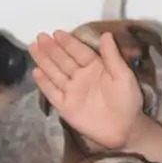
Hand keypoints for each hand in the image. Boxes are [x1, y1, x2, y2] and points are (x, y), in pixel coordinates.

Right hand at [29, 29, 142, 149]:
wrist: (124, 129)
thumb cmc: (127, 101)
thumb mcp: (124, 76)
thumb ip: (112, 56)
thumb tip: (106, 34)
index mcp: (95, 68)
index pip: (79, 52)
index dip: (68, 43)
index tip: (57, 33)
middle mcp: (81, 77)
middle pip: (63, 60)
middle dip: (51, 48)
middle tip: (40, 36)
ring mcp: (72, 91)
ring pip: (55, 73)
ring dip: (44, 61)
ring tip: (33, 48)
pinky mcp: (66, 106)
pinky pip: (52, 93)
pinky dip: (44, 83)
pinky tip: (36, 72)